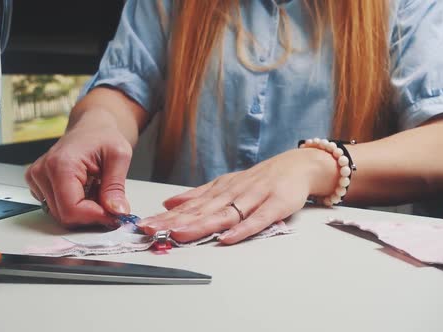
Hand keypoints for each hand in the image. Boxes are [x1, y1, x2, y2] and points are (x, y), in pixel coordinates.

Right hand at [25, 110, 131, 227]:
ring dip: (84, 209)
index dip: (95, 217)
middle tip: (109, 199)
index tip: (115, 215)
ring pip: (61, 214)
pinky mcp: (37, 184)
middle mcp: (43, 172)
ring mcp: (37, 178)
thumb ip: (116, 187)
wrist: (91, 127)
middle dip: (92, 214)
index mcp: (61, 164)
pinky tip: (85, 189)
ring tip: (96, 188)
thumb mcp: (119, 156)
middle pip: (65, 215)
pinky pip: (57, 208)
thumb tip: (117, 212)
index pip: (71, 209)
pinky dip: (75, 205)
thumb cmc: (104, 136)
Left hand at [137, 148, 337, 243]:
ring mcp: (254, 198)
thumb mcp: (225, 184)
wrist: (296, 166)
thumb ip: (199, 195)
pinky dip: (242, 229)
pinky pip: (258, 219)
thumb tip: (168, 203)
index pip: (189, 206)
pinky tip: (227, 238)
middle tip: (151, 231)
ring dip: (200, 225)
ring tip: (178, 235)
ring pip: (224, 214)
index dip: (166, 217)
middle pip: (201, 210)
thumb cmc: (260, 180)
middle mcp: (232, 193)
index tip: (145, 225)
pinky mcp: (275, 205)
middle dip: (175, 222)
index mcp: (219, 190)